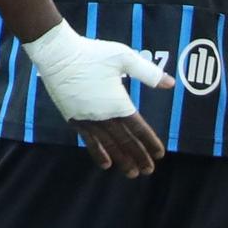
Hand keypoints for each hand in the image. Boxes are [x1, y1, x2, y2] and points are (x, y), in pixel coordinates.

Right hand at [25, 20, 171, 175]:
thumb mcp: (123, 58)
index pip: (139, 129)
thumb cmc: (92, 54)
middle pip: (126, 142)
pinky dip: (99, 153)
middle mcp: (104, 117)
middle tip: (148, 171)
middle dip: (139, 157)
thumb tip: (170, 84)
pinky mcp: (74, 119)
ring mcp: (88, 120)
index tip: (160, 154)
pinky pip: (89, 142)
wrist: (58, 56)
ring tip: (131, 173)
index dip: (150, 142)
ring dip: (122, 160)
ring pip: (109, 146)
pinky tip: (105, 163)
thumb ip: (148, 73)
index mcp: (119, 103)